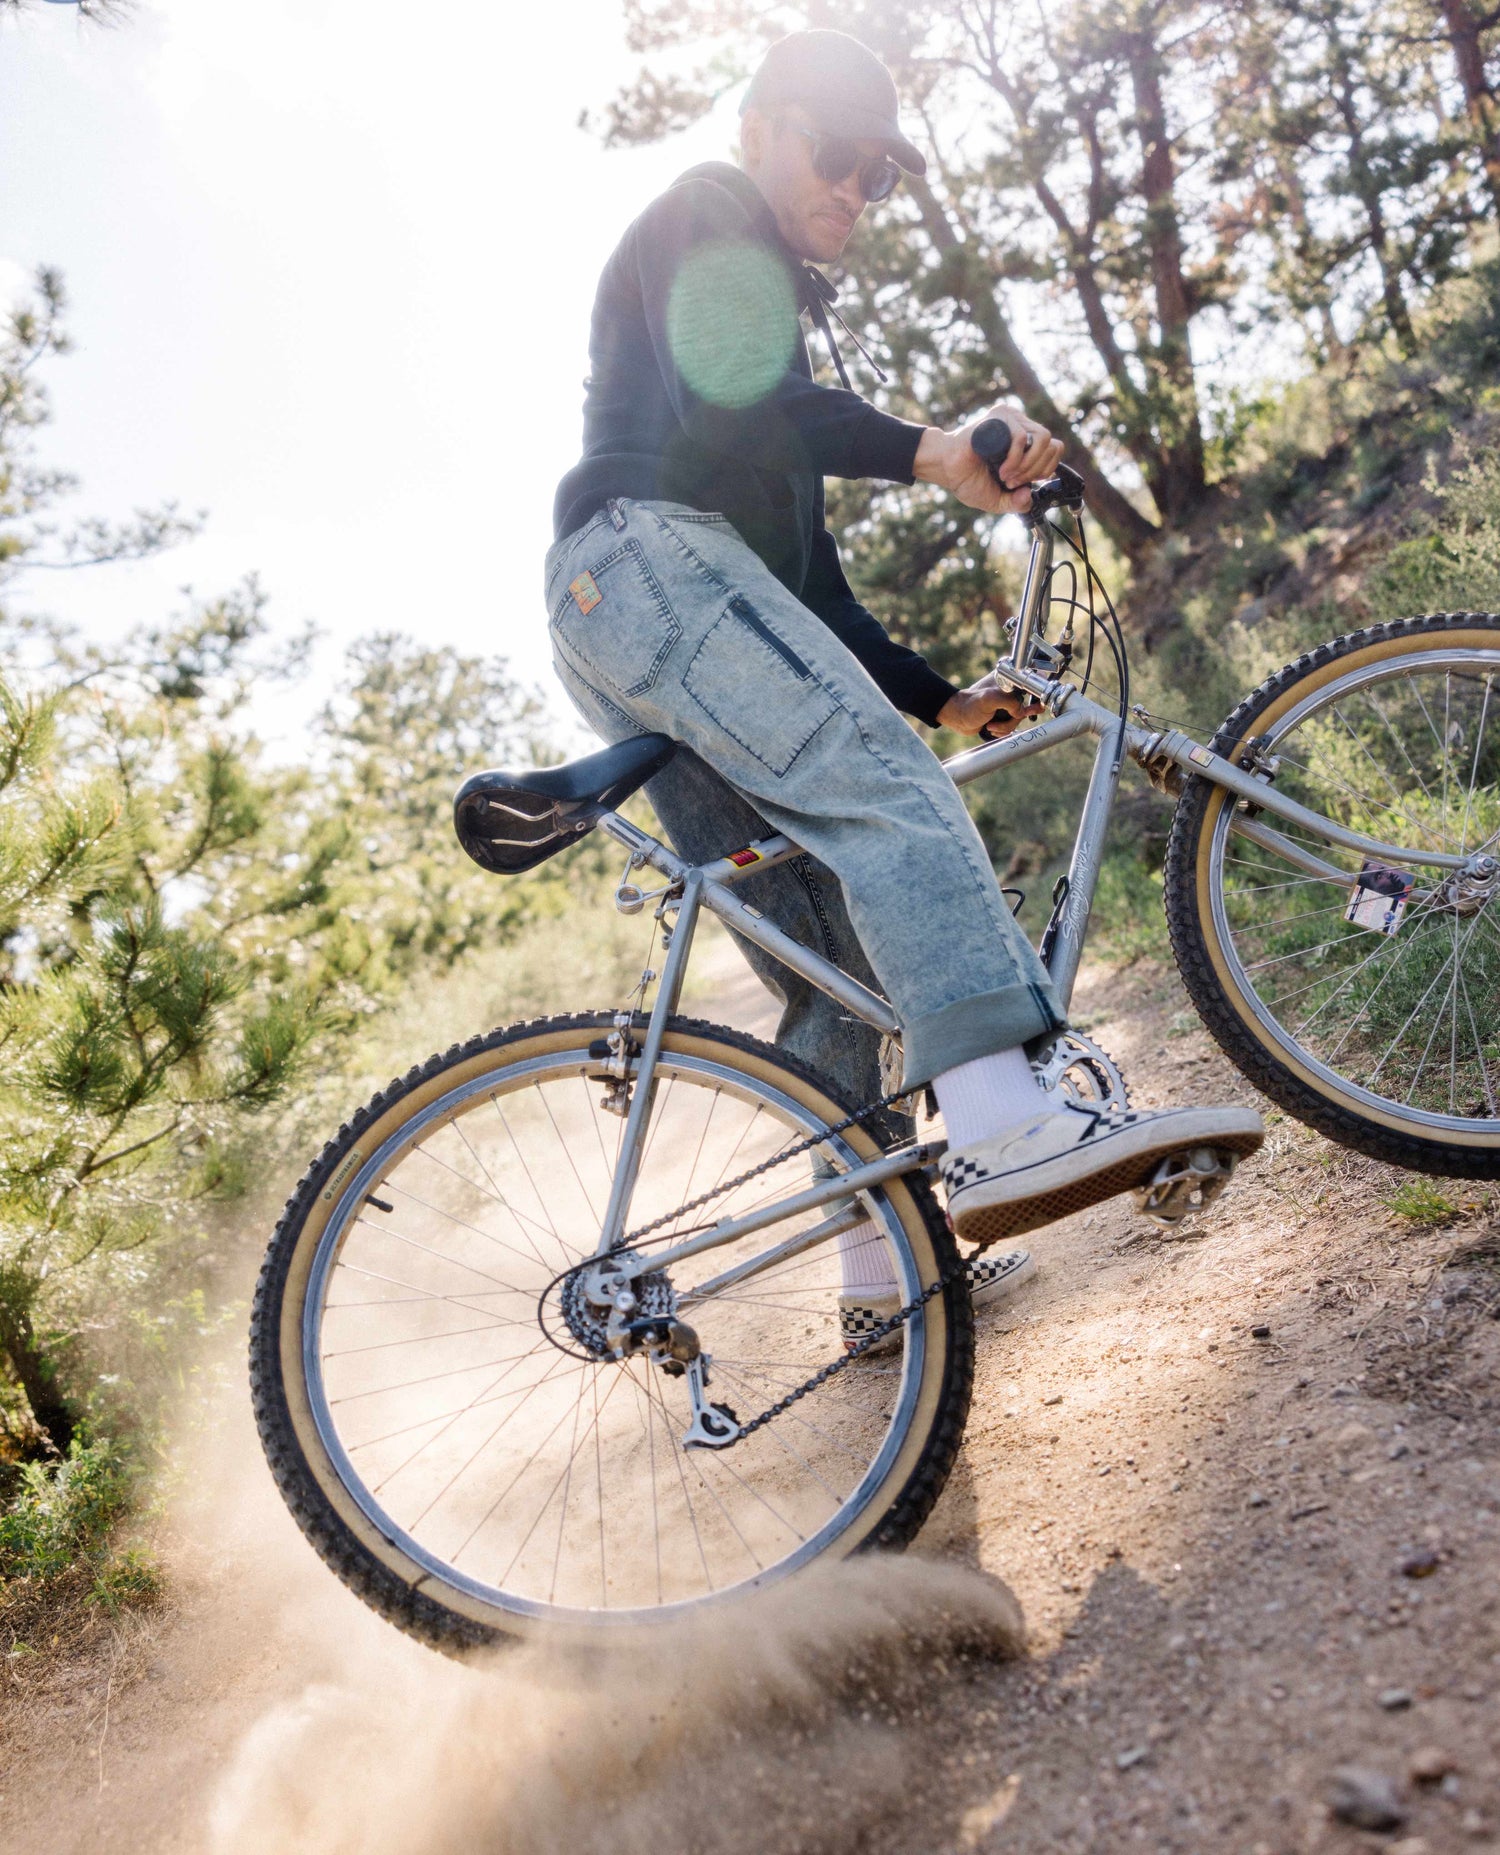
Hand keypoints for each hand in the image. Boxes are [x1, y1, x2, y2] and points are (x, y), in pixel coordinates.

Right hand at [913, 404, 1063, 514]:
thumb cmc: (967, 479)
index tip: (1023, 484)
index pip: (1055, 449)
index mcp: (1025, 442)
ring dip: (1027, 465)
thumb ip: (1016, 503)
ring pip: (1042, 439)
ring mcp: (1012, 419)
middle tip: (1013, 482)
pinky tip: (1001, 468)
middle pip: (1052, 445)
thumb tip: (1029, 496)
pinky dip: (1015, 459)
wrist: (945, 468)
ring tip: (1007, 475)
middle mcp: (1021, 427)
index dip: (1044, 471)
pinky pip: (1022, 437)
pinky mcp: (1000, 417)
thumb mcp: (998, 499)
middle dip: (1035, 471)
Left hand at [936, 671, 1044, 737]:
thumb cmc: (968, 705)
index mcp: (1008, 680)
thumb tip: (1021, 712)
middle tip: (1001, 721)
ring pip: (1019, 720)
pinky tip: (991, 728)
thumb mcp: (989, 699)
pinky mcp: (1004, 716)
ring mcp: (1007, 704)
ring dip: (1005, 727)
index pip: (1030, 683)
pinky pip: (1012, 727)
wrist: (956, 717)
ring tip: (990, 725)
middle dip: (1014, 718)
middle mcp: (1010, 691)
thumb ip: (1009, 702)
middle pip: (1026, 707)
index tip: (1040, 705)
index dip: (1038, 694)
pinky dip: (1003, 731)